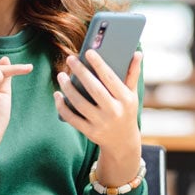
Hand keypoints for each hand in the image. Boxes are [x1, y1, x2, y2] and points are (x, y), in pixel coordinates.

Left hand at [54, 49, 142, 165]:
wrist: (123, 142)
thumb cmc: (126, 111)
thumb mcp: (132, 94)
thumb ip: (133, 74)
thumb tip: (137, 53)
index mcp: (126, 99)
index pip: (110, 78)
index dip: (99, 64)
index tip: (88, 51)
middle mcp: (114, 112)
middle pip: (93, 89)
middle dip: (80, 72)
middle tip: (70, 59)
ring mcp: (101, 123)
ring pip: (79, 103)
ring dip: (67, 88)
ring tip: (61, 75)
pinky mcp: (90, 132)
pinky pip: (72, 118)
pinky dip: (62, 106)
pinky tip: (57, 95)